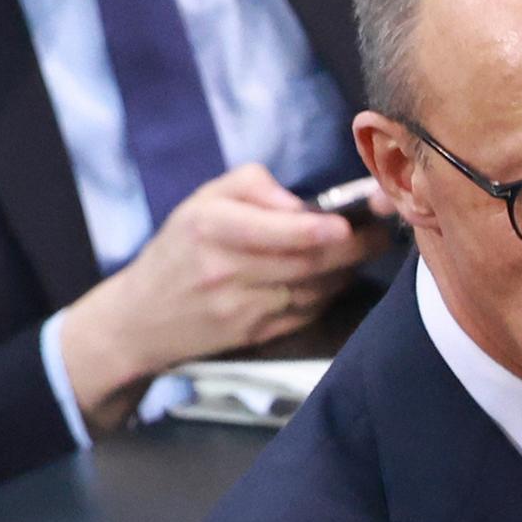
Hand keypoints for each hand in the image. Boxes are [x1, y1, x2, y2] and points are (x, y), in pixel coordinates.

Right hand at [62, 164, 392, 433]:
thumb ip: (252, 186)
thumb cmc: (179, 249)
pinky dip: (328, 293)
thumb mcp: (201, 200)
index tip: (352, 220)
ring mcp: (242, 309)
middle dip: (354, 246)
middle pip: (308, 262)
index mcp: (211, 228)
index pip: (279, 232)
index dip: (323, 228)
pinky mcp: (256, 335)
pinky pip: (307, 311)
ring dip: (345, 269)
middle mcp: (226, 271)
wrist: (141, 319)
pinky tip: (332, 275)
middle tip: (380, 228)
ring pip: (315, 289)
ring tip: (360, 247)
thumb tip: (298, 201)